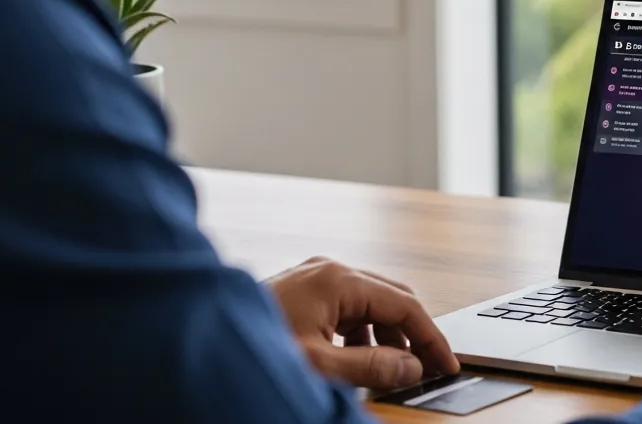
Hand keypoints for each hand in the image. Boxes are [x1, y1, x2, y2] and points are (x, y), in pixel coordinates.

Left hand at [265, 257, 459, 388]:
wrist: (194, 339)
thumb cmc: (254, 348)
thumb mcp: (319, 365)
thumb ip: (371, 367)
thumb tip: (411, 367)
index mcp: (338, 279)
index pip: (404, 305)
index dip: (431, 338)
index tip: (447, 364)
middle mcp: (329, 270)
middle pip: (391, 300)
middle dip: (411, 336)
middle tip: (426, 370)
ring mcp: (314, 278)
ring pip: (370, 306)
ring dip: (385, 338)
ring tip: (388, 373)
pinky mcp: (302, 291)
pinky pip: (347, 310)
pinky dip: (361, 335)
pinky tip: (356, 361)